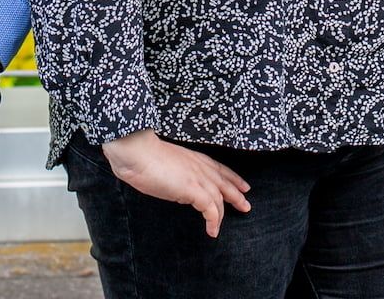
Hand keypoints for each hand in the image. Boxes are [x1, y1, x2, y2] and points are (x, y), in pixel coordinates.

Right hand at [102, 130, 251, 237]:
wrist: (138, 152)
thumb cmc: (145, 155)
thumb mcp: (168, 161)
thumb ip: (178, 170)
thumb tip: (177, 182)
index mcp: (195, 158)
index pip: (220, 169)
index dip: (233, 178)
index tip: (243, 185)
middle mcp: (201, 167)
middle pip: (226, 183)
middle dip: (237, 195)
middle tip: (246, 205)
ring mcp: (199, 178)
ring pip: (220, 199)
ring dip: (224, 214)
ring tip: (220, 227)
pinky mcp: (193, 190)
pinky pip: (211, 210)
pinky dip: (214, 221)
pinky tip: (212, 231)